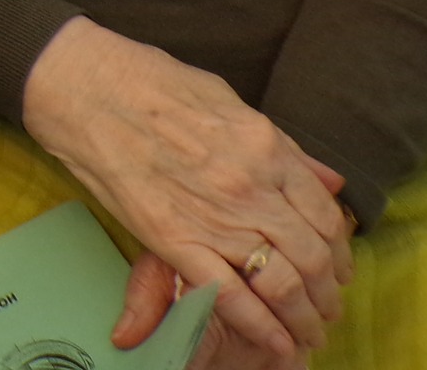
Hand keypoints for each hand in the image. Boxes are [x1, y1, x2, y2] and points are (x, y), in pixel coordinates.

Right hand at [22, 18, 353, 359]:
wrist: (88, 88)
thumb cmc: (149, 82)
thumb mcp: (228, 99)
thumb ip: (281, 146)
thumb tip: (326, 179)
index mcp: (266, 148)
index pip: (325, 215)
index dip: (338, 250)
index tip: (337, 267)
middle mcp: (251, 187)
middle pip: (312, 256)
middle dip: (326, 293)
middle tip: (327, 308)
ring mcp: (214, 216)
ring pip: (281, 283)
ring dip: (302, 316)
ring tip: (307, 331)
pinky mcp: (174, 241)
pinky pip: (229, 295)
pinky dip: (259, 327)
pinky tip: (275, 344)